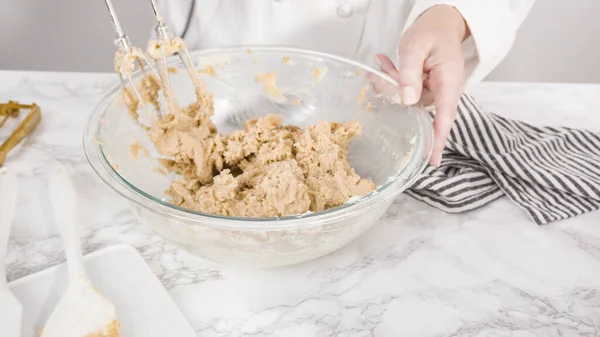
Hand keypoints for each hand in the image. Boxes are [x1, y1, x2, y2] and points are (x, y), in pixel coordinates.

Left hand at [375, 5, 468, 166]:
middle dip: (397, 97)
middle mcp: (445, 91)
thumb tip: (407, 101)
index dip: (437, 141)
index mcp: (449, 83)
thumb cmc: (432, 32)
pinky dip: (394, 80)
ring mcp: (435, 91)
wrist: (441, 22)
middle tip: (381, 73)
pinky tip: (384, 64)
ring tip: (383, 62)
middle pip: (419, 110)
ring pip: (408, 100)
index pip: (444, 117)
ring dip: (392, 84)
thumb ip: (409, 73)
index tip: (432, 161)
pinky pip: (406, 92)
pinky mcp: (426, 89)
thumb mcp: (415, 47)